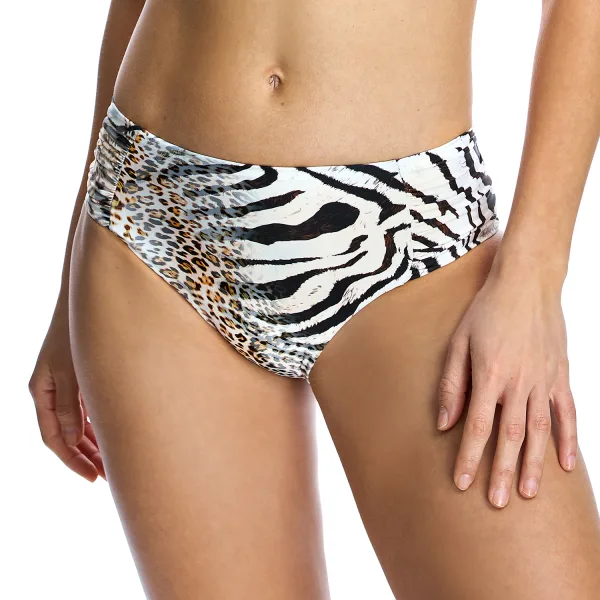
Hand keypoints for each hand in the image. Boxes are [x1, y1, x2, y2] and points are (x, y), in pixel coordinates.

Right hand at [28, 297, 105, 481]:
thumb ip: (71, 406)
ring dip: (93, 443)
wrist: (86, 301)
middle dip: (86, 456)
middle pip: (66, 435)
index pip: (54, 438)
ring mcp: (65, 384)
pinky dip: (96, 425)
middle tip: (108, 476)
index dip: (73, 460)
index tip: (93, 478)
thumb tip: (72, 441)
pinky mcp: (79, 377)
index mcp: (41, 391)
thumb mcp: (72, 371)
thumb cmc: (77, 332)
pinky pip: (85, 409)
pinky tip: (111, 436)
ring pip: (77, 424)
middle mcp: (51, 391)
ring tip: (113, 463)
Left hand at [436, 262, 576, 507]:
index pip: (476, 427)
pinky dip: (568, 440)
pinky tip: (566, 465)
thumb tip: (444, 423)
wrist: (525, 284)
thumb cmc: (485, 312)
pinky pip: (567, 413)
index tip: (462, 484)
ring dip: (534, 465)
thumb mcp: (458, 343)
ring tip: (528, 494)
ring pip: (539, 431)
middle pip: (510, 437)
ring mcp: (543, 381)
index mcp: (489, 376)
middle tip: (497, 503)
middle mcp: (518, 384)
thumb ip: (452, 384)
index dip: (469, 458)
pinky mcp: (560, 375)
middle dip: (502, 472)